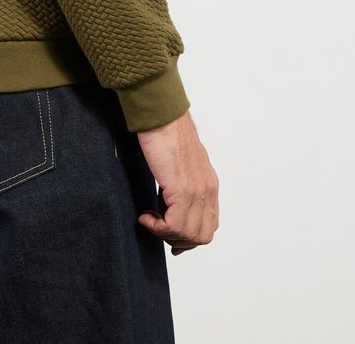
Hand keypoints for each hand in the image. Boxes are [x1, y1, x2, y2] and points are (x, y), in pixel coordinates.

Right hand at [135, 109, 218, 254]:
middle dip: (178, 239)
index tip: (169, 233)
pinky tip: (145, 215)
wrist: (161, 115)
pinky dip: (157, 227)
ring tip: (149, 219)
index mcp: (209, 183)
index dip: (189, 236)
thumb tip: (170, 201)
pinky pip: (174, 225)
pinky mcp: (182, 190)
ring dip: (166, 234)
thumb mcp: (182, 162)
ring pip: (189, 234)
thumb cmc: (166, 131)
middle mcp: (207, 189)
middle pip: (202, 235)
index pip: (209, 224)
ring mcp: (197, 191)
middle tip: (157, 228)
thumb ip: (184, 181)